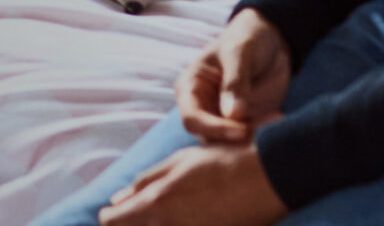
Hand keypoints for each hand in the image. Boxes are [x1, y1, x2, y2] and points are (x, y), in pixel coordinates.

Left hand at [99, 142, 285, 225]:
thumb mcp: (178, 163)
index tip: (116, 211)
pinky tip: (187, 220)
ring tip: (167, 214)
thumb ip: (145, 182)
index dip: (111, 216)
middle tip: (139, 215)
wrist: (271, 176)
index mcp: (157, 203)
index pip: (113, 222)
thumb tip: (116, 200)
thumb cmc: (223, 162)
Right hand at [176, 10, 290, 145]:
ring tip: (276, 118)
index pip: (192, 119)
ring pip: (230, 143)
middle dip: (237, 137)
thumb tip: (232, 115)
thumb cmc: (247, 38)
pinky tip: (278, 117)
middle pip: (210, 138)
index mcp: (190, 88)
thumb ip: (235, 82)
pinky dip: (264, 134)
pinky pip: (250, 139)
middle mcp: (202, 107)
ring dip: (253, 138)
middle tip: (267, 124)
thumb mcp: (239, 53)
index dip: (214, 129)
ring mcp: (223, 117)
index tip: (242, 130)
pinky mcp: (244, 123)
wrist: (270, 39)